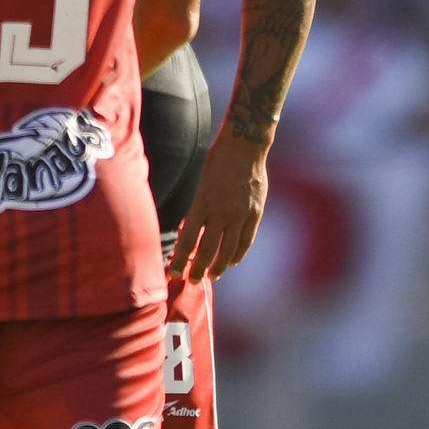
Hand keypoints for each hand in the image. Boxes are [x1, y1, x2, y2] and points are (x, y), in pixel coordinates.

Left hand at [168, 129, 269, 281]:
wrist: (244, 147)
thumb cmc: (214, 160)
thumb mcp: (197, 181)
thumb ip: (193, 207)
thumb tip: (184, 231)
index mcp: (202, 204)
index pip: (188, 240)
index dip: (180, 259)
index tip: (174, 272)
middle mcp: (221, 213)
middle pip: (207, 250)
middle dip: (198, 269)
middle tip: (192, 281)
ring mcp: (240, 214)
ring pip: (228, 250)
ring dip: (219, 266)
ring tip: (212, 276)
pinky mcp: (255, 213)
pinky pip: (246, 240)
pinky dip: (238, 254)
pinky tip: (231, 262)